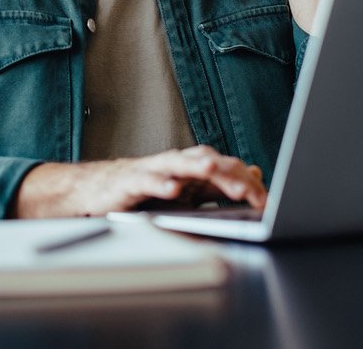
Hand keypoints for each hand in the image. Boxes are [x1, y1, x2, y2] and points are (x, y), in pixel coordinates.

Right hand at [13, 145, 267, 218]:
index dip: (245, 183)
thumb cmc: (144, 191)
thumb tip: (253, 173)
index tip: (264, 201)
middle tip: (249, 191)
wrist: (97, 191)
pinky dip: (160, 184)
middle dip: (228, 175)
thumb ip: (219, 184)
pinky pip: (147, 181)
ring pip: (178, 164)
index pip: (225, 169)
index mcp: (191, 168)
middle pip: (206, 162)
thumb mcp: (187, 191)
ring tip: (211, 171)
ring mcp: (152, 171)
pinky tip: (172, 191)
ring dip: (196, 167)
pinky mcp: (130, 182)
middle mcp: (175, 164)